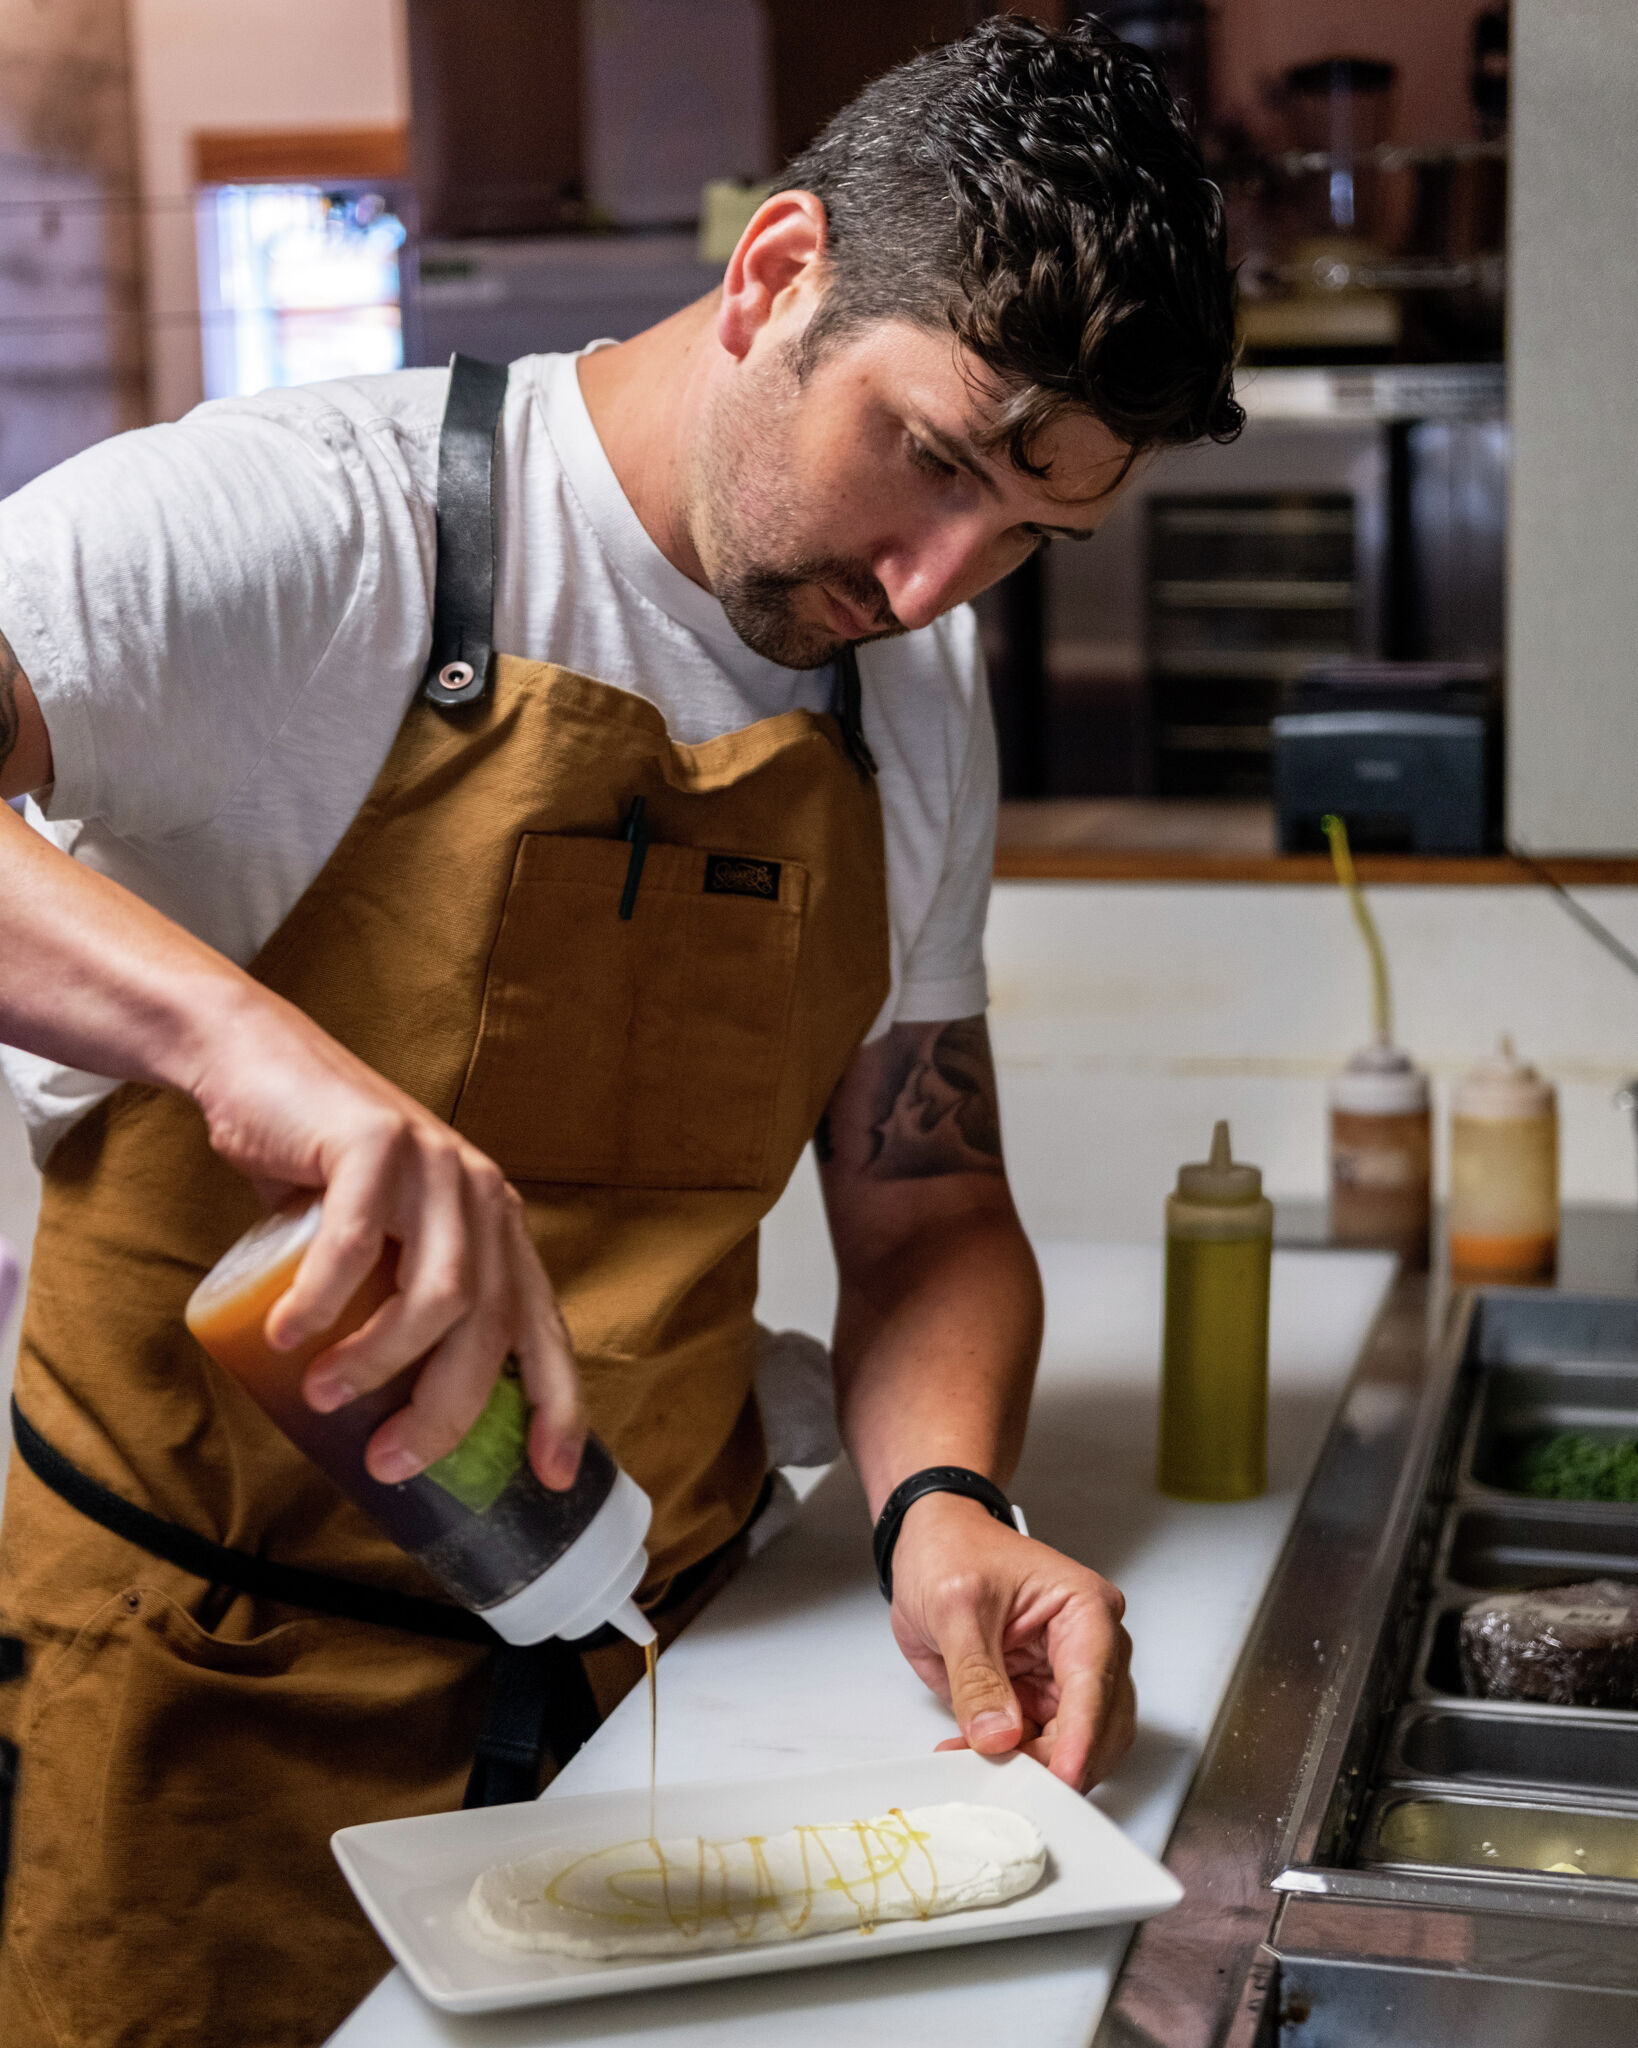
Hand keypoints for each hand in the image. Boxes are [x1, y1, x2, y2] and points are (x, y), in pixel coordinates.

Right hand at [189, 983, 583, 1490]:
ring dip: (380, 1361)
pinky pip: (357, 1242)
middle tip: (388, 1461)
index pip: (543, 1328)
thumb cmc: (317, 1177)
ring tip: (325, 1397)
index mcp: (497, 1231)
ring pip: (439, 1294)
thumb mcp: (380, 1248)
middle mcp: (483, 1197)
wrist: (260, 1069)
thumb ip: (401, 1306)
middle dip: (444, 1410)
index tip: (551, 1474)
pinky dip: (322, 1299)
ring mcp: (437, 1163)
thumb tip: (393, 1424)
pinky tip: (286, 1335)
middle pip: (489, 1327)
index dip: (559, 1404)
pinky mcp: (377, 1139)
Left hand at [886, 1491, 1134, 1791]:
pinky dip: (1015, 1760)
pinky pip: (1042, 1745)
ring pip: (1076, 1745)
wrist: (931, 1543)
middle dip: (1057, 1760)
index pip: (1093, 1683)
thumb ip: (976, 1674)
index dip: (1081, 1737)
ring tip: (979, 1762)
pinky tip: (973, 1753)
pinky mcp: (1043, 1697)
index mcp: (1085, 1608)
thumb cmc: (952, 1550)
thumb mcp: (954, 1605)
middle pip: (1097, 1726)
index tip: (1062, 1777)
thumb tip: (998, 1733)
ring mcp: (1068, 1675)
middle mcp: (1090, 1645)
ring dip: (1034, 1765)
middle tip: (1010, 1780)